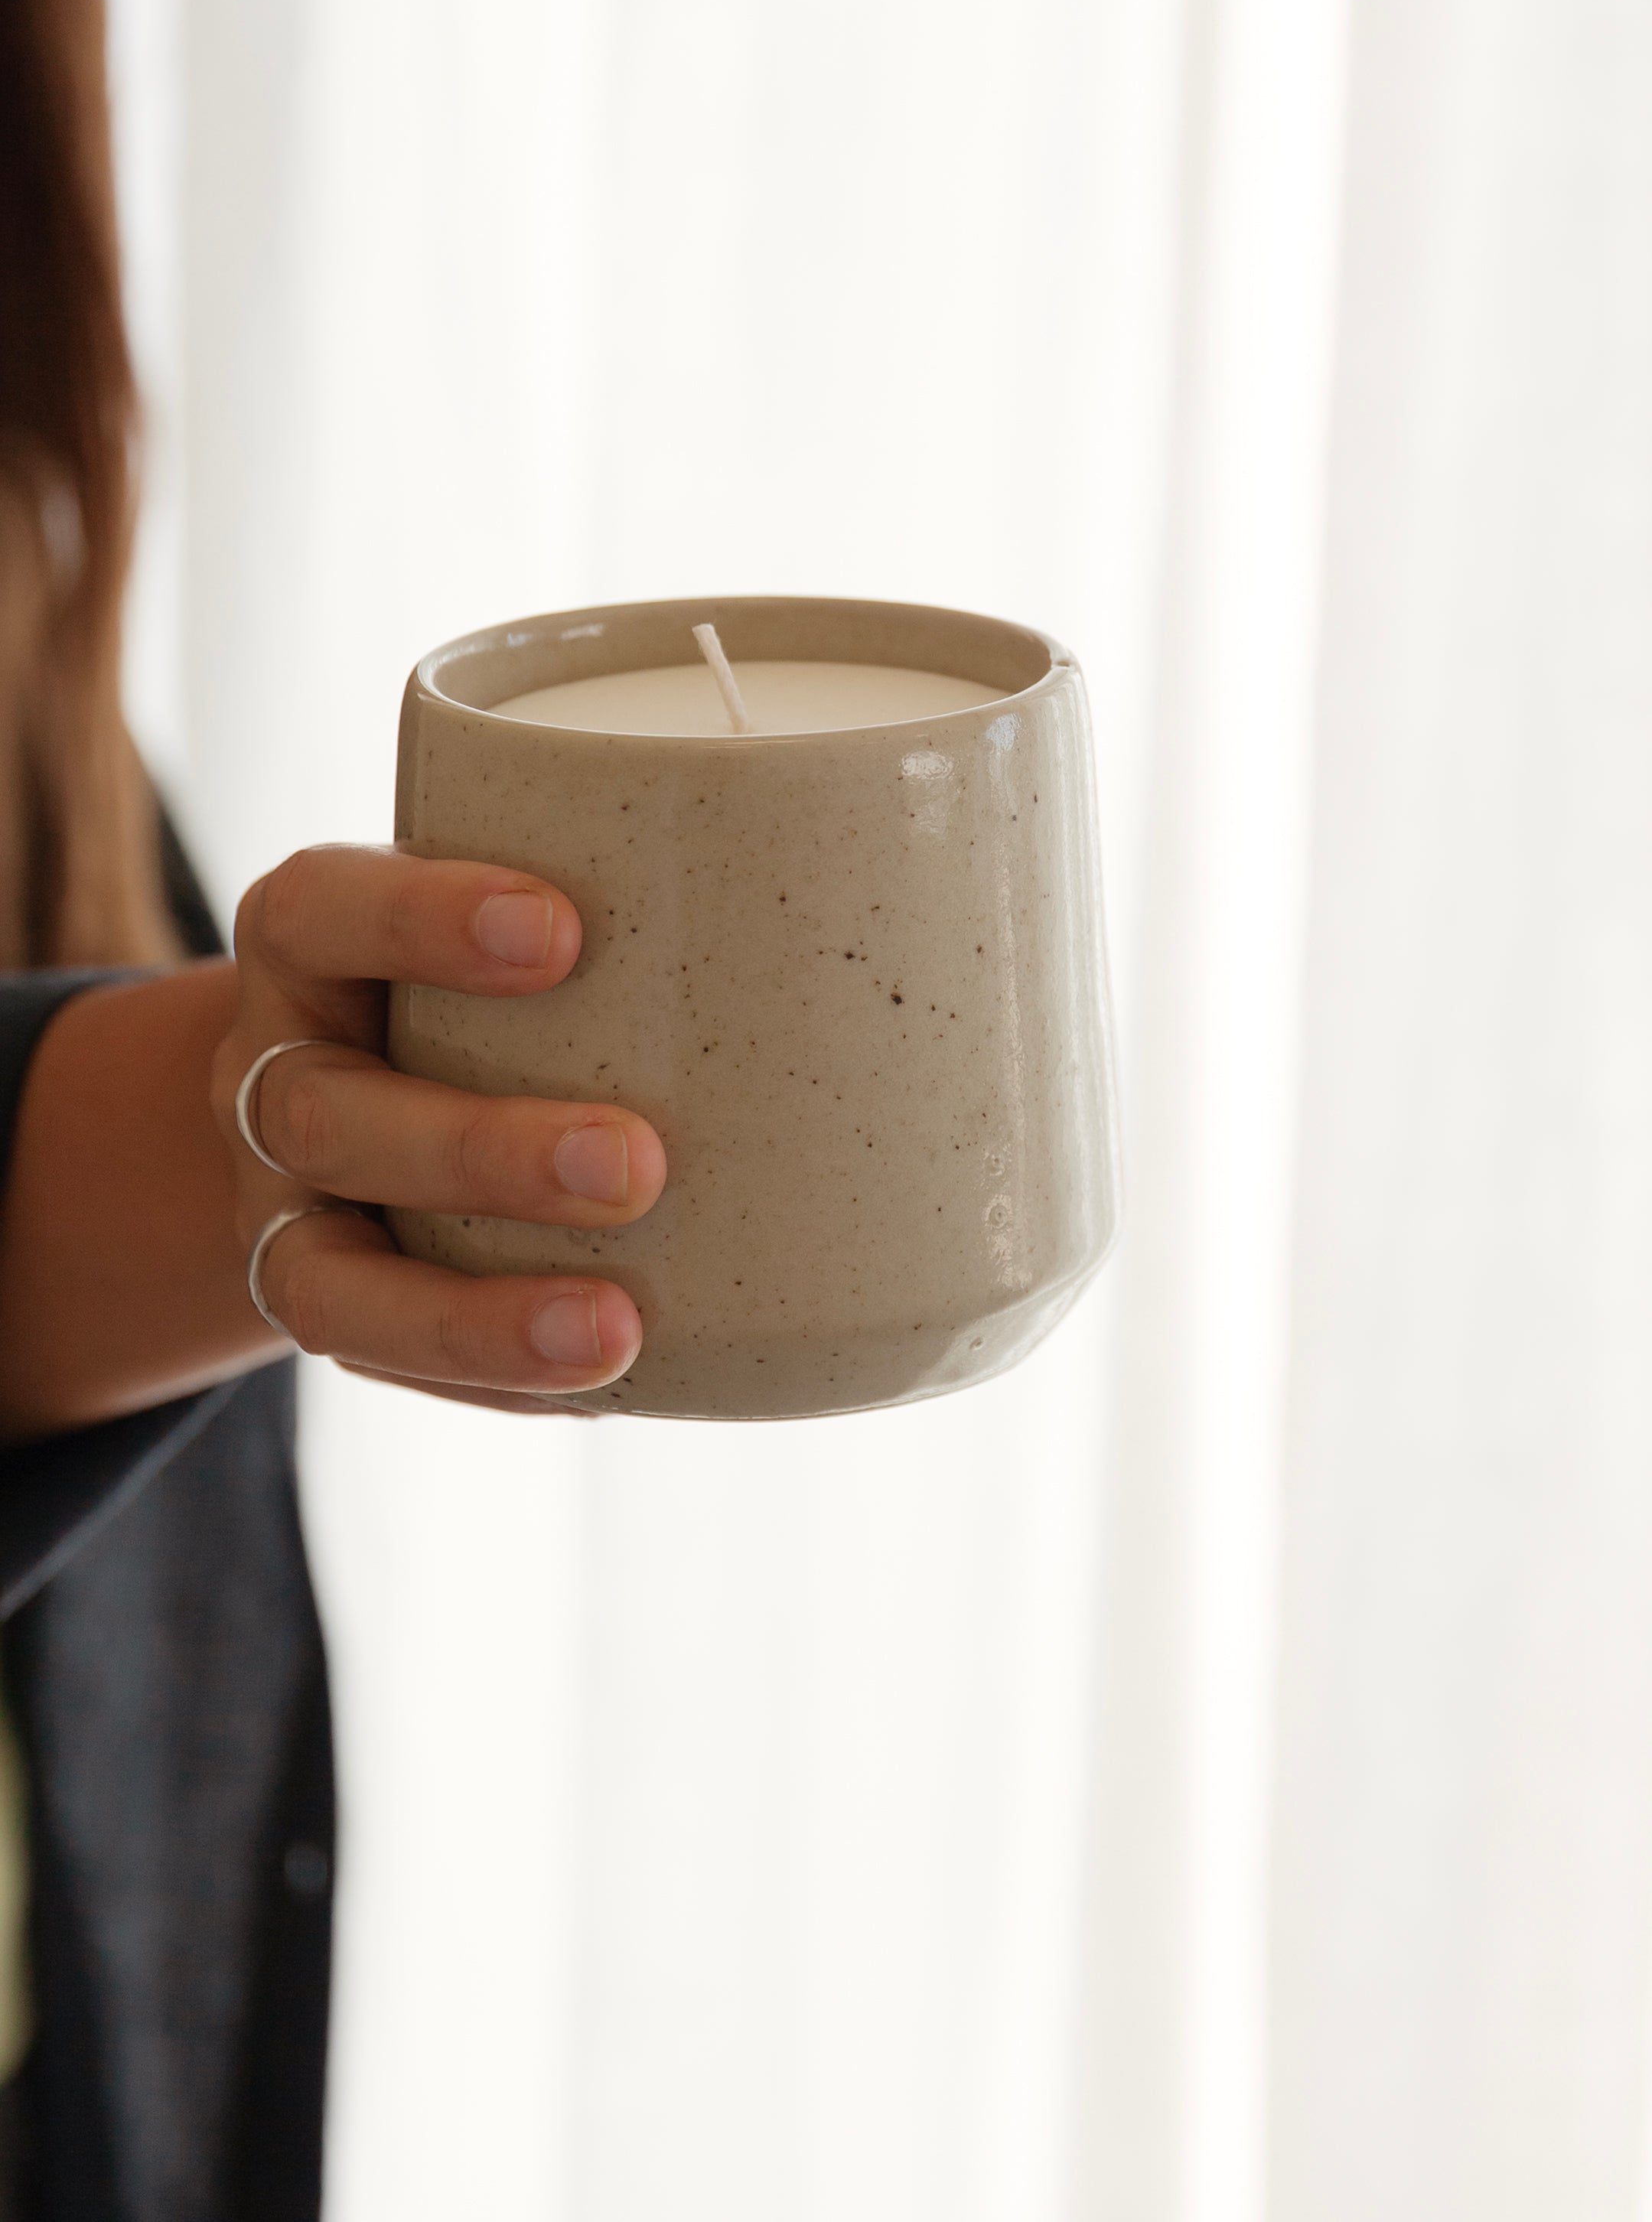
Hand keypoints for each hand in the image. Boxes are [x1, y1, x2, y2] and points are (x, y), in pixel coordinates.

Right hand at [210, 845, 665, 1411]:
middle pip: (328, 1112)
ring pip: (328, 1274)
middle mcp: (273, 1071)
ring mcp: (282, 1204)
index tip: (561, 928)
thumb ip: (643, 910)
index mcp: (315, 941)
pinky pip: (382, 1366)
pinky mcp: (328, 1300)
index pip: (327, 909)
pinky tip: (603, 1379)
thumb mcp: (523, 906)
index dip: (421, 919)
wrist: (352, 1094)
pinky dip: (491, 1377)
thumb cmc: (490, 981)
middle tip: (639, 1162)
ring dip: (476, 1306)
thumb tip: (926, 923)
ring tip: (614, 1324)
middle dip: (481, 1147)